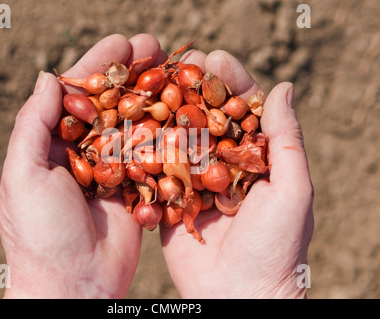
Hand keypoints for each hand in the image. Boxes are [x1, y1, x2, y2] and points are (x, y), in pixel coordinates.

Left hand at [0, 34, 164, 297]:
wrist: (74, 284)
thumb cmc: (40, 233)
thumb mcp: (24, 175)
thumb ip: (33, 125)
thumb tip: (49, 77)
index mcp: (53, 145)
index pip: (75, 95)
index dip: (97, 67)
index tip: (120, 43)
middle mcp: (85, 153)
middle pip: (110, 103)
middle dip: (132, 73)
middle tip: (154, 44)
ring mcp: (114, 169)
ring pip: (135, 124)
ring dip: (153, 94)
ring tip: (175, 66)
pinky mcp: (138, 187)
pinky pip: (153, 155)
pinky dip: (167, 131)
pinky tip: (184, 108)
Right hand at [160, 50, 313, 297]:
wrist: (239, 296)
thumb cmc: (275, 246)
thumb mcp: (292, 190)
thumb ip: (286, 140)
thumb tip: (284, 87)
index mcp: (256, 158)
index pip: (243, 110)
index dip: (230, 82)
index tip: (216, 58)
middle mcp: (224, 165)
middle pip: (208, 117)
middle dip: (194, 88)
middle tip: (180, 61)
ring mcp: (195, 182)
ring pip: (179, 139)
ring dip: (168, 111)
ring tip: (153, 85)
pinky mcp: (170, 200)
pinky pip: (157, 171)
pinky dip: (147, 149)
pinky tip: (135, 124)